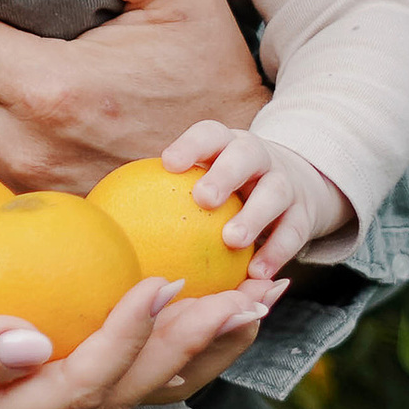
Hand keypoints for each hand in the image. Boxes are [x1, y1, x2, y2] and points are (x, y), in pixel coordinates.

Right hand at [0, 263, 277, 408]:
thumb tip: (31, 340)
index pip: (84, 385)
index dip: (131, 337)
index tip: (167, 282)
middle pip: (127, 392)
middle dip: (194, 346)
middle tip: (253, 295)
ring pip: (120, 384)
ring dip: (185, 345)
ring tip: (240, 301)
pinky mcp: (2, 393)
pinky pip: (84, 363)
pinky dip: (132, 333)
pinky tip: (153, 296)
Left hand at [172, 119, 352, 277]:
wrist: (296, 187)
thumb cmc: (227, 189)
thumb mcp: (205, 179)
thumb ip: (164, 195)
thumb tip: (102, 219)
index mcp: (226, 145)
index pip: (210, 134)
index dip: (191, 144)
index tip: (168, 164)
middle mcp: (258, 158)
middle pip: (245, 155)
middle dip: (225, 173)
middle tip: (203, 199)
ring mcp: (286, 184)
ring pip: (275, 192)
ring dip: (254, 216)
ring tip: (232, 240)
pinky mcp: (305, 215)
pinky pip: (294, 233)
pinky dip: (277, 252)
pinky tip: (257, 274)